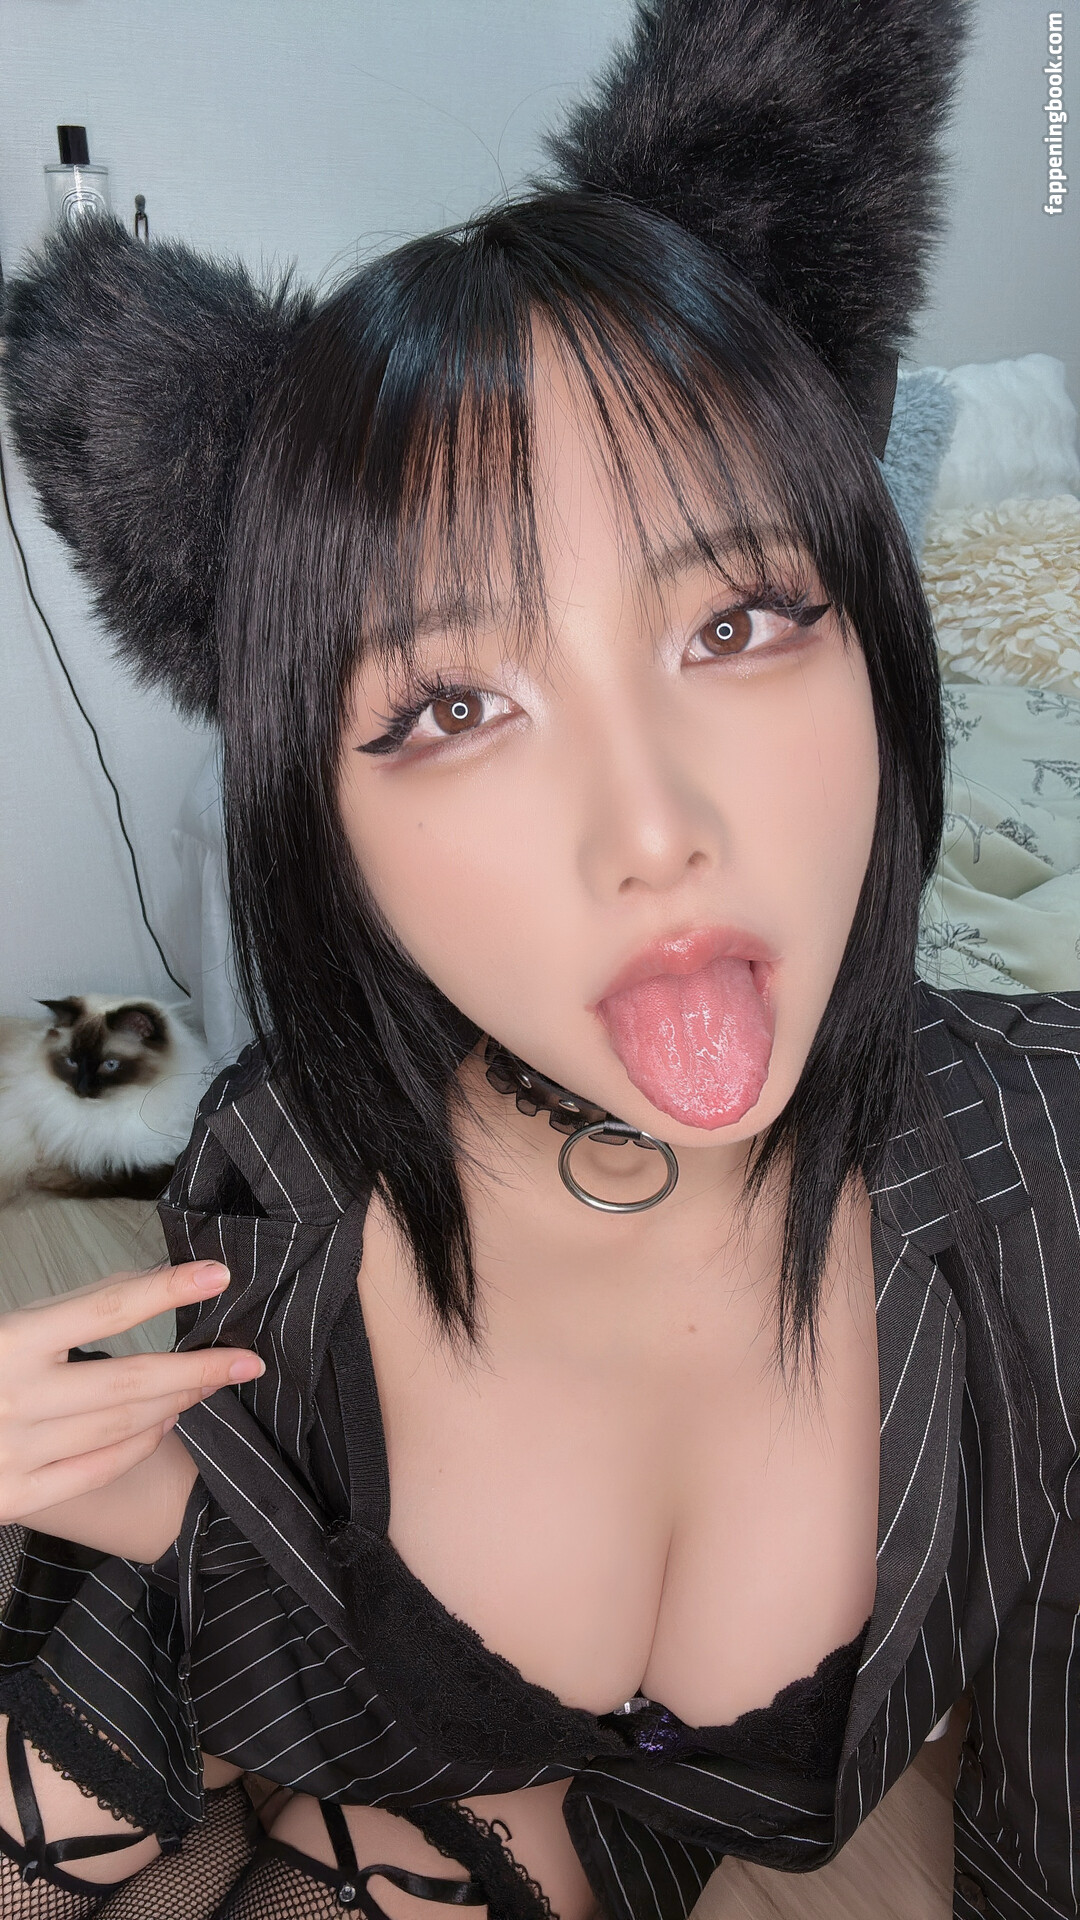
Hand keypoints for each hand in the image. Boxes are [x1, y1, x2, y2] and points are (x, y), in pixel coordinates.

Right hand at [0, 1261, 261, 1525]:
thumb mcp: (9, 1326)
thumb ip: (72, 1309)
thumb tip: (149, 1280)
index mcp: (9, 1342)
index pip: (105, 1308)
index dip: (167, 1290)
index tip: (218, 1275)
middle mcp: (12, 1398)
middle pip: (130, 1381)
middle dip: (198, 1369)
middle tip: (246, 1358)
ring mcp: (14, 1453)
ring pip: (122, 1427)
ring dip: (176, 1402)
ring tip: (208, 1383)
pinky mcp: (14, 1498)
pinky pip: (98, 1469)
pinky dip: (141, 1444)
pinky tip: (168, 1421)